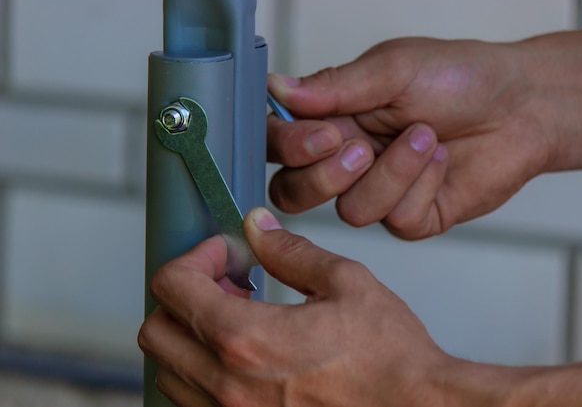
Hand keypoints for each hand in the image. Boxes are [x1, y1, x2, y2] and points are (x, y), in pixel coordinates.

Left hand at [138, 207, 454, 406]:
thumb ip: (290, 251)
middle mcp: (227, 385)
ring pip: (168, 370)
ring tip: (237, 318)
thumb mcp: (345, 284)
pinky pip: (193, 402)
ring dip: (190, 335)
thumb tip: (258, 227)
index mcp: (247, 338)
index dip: (194, 257)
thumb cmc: (391, 360)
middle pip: (156, 330)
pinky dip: (202, 371)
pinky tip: (243, 355)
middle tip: (227, 284)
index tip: (226, 254)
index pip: (173, 286)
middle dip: (184, 295)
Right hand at [267, 37, 553, 238]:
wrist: (521, 106)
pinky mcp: (411, 217)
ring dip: (392, 173)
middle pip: (294, 194)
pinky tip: (443, 161)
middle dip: (324, 177)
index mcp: (333, 119)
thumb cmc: (460, 78)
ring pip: (350, 212)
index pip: (278, 146)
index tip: (324, 132)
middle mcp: (348, 160)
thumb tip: (278, 88)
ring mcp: (378, 193)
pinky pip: (397, 220)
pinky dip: (423, 185)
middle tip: (361, 147)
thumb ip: (334, 86)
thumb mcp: (393, 69)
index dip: (289, 148)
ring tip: (426, 138)